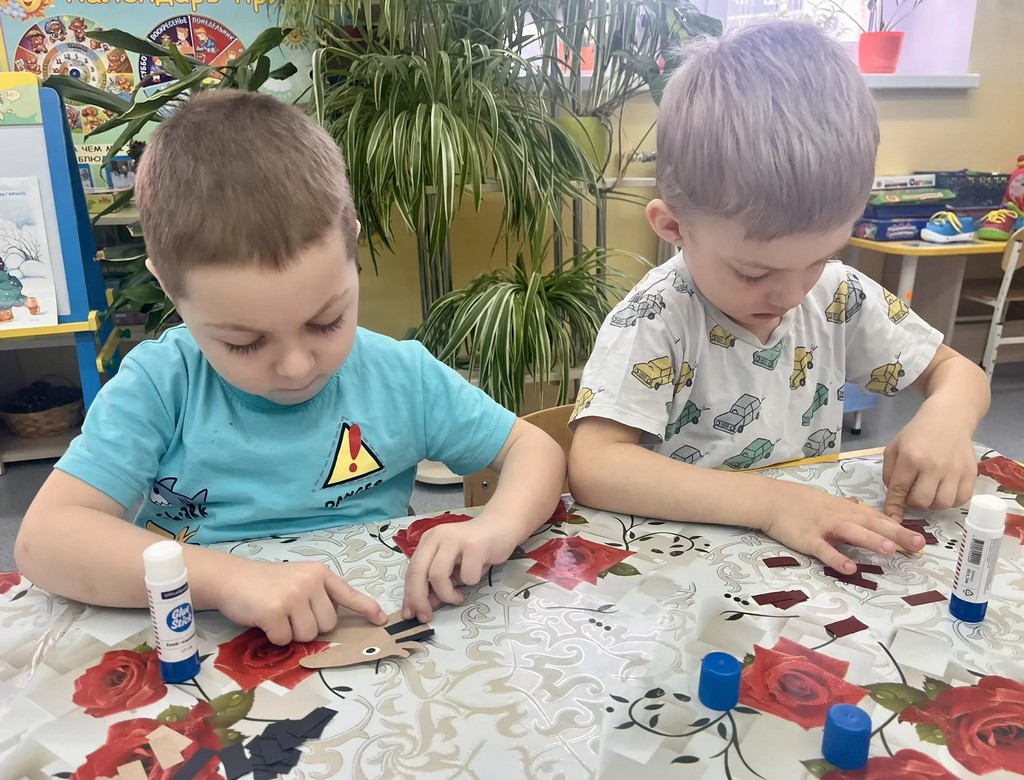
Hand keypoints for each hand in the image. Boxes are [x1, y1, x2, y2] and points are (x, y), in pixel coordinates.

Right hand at [213, 558, 385, 645]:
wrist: (232, 578)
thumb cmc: (266, 583)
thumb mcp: (298, 580)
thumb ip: (317, 595)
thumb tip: (332, 623)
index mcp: (320, 574)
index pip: (348, 594)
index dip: (366, 608)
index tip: (381, 620)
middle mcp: (310, 582)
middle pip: (327, 624)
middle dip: (310, 627)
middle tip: (289, 614)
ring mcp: (293, 596)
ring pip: (308, 635)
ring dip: (292, 634)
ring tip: (277, 615)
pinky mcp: (275, 611)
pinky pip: (285, 640)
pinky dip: (275, 637)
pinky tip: (265, 620)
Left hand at [402, 515, 518, 621]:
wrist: (502, 527)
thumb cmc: (476, 550)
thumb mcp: (453, 568)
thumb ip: (437, 584)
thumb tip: (425, 606)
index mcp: (428, 541)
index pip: (411, 570)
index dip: (409, 595)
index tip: (411, 614)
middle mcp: (437, 536)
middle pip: (418, 571)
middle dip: (419, 599)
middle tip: (426, 616)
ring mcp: (455, 538)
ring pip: (437, 575)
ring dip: (447, 594)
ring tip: (458, 597)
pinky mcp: (474, 545)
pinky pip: (466, 576)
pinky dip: (471, 582)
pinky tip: (477, 573)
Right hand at [761, 481, 924, 573]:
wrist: (772, 500)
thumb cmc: (801, 503)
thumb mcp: (830, 503)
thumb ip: (850, 511)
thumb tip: (869, 514)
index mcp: (848, 510)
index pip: (878, 520)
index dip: (899, 530)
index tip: (921, 542)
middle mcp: (841, 517)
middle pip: (872, 525)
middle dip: (896, 534)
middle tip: (919, 545)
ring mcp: (824, 528)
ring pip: (851, 533)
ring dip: (871, 540)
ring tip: (891, 550)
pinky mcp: (808, 539)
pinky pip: (824, 550)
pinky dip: (836, 558)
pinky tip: (849, 568)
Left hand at [882, 412, 976, 519]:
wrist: (949, 418)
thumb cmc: (917, 433)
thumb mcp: (894, 448)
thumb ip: (889, 473)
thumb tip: (894, 499)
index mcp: (911, 458)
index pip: (899, 490)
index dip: (894, 507)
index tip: (892, 518)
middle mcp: (934, 466)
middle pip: (922, 502)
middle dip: (914, 503)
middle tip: (914, 494)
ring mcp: (955, 470)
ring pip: (942, 504)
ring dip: (933, 503)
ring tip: (929, 492)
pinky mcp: (971, 473)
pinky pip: (961, 500)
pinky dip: (951, 501)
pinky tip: (944, 490)